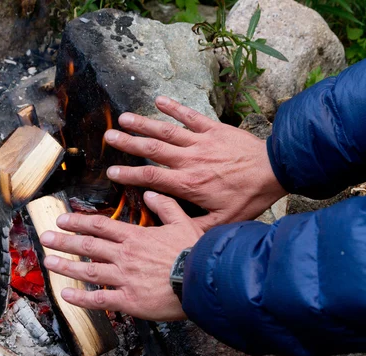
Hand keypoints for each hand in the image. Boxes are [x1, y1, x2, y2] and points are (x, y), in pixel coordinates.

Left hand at [39, 192, 202, 320]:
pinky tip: (66, 295)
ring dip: (65, 266)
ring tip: (48, 262)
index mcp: (135, 237)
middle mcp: (124, 256)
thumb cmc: (196, 253)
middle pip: (87, 246)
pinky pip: (99, 299)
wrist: (205, 281)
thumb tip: (150, 192)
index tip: (62, 219)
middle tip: (45, 238)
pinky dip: (80, 298)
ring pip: (88, 270)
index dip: (78, 221)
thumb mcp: (183, 222)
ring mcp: (124, 278)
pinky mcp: (129, 300)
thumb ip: (165, 205)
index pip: (100, 225)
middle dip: (63, 241)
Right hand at [104, 96, 287, 230]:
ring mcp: (201, 141)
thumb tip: (166, 226)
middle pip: (152, 148)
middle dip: (128, 142)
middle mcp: (190, 159)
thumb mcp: (221, 223)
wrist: (276, 170)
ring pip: (166, 130)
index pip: (151, 176)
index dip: (129, 173)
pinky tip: (159, 100)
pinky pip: (190, 116)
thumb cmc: (249, 198)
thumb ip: (191, 226)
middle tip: (108, 136)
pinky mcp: (214, 128)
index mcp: (188, 183)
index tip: (111, 171)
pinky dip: (174, 107)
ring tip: (123, 118)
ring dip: (143, 123)